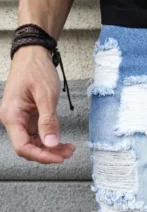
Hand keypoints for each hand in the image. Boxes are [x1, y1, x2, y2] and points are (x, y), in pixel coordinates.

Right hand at [0, 45, 74, 163]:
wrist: (33, 54)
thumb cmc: (36, 69)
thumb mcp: (46, 95)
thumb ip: (48, 121)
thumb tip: (51, 144)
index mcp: (12, 116)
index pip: (23, 147)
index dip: (41, 156)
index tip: (60, 157)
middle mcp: (13, 120)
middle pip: (29, 148)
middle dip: (48, 153)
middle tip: (68, 152)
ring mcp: (21, 120)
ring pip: (34, 143)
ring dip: (51, 148)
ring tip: (69, 148)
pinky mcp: (28, 117)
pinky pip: (38, 135)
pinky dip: (50, 139)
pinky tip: (62, 141)